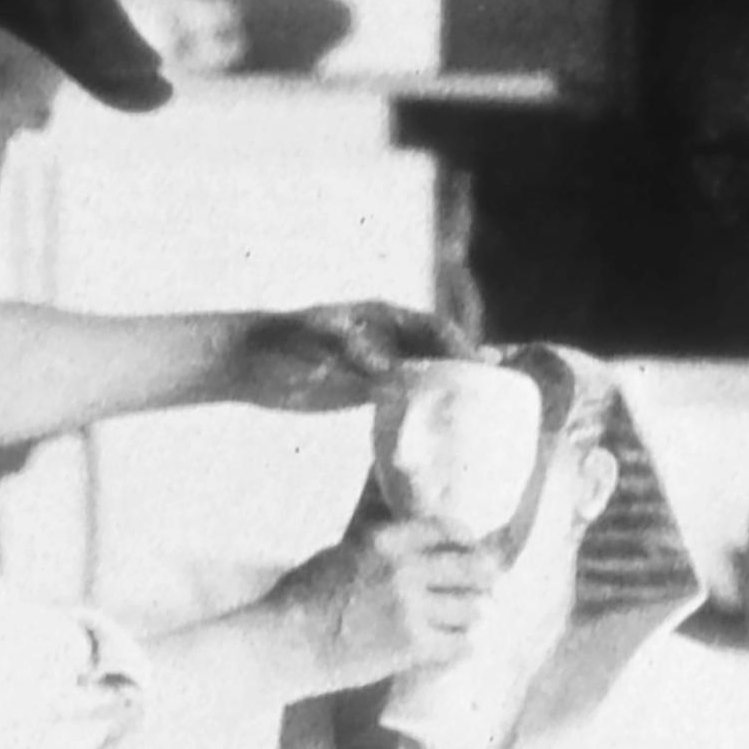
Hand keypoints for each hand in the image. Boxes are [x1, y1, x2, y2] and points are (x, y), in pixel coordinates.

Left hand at [222, 300, 466, 414]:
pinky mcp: (369, 390)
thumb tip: (391, 371)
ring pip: (428, 376)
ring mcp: (381, 364)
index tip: (483, 368)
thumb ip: (352, 349)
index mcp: (383, 317)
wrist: (249, 361)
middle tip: (499, 397)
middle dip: (469, 371)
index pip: (434, 329)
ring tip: (483, 418)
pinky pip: (407, 398)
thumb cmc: (281, 341)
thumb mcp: (315, 338)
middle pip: (440, 352)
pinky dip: (425, 411)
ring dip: (453, 393)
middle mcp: (389, 338)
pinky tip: (442, 432)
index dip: (461, 346)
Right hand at [308, 516, 498, 677]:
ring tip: (465, 621)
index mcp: (385, 540)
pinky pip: (461, 645)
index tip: (473, 548)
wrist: (286, 643)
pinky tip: (454, 647)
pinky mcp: (412, 646)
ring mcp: (411, 609)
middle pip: (473, 568)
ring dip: (471, 616)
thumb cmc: (302, 598)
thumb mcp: (341, 551)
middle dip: (484, 579)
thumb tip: (406, 524)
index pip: (448, 528)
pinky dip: (462, 646)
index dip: (468, 540)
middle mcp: (405, 570)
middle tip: (486, 588)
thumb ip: (379, 540)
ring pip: (472, 609)